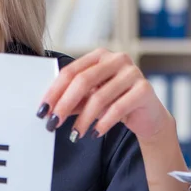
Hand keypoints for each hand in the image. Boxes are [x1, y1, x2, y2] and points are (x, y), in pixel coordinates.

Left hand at [36, 48, 170, 142]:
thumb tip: (47, 110)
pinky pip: (118, 108)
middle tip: (53, 122)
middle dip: (65, 104)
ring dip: (84, 119)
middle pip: (83, 80)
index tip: (42, 109)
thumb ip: (72, 99)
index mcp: (99, 56)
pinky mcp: (144, 89)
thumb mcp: (90, 98)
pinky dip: (103, 122)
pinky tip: (94, 133)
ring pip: (100, 97)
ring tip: (75, 134)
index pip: (71, 71)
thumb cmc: (115, 102)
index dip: (54, 91)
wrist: (148, 115)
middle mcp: (116, 59)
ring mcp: (132, 72)